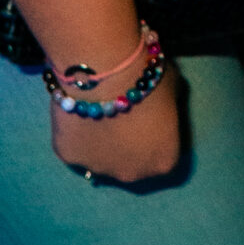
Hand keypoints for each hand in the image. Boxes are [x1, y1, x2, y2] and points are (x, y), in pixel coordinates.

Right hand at [51, 59, 183, 183]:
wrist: (105, 70)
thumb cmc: (147, 78)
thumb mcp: (174, 90)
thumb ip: (169, 108)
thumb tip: (160, 108)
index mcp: (163, 161)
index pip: (163, 155)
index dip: (156, 136)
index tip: (148, 120)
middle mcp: (131, 174)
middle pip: (132, 164)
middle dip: (129, 146)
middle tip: (122, 119)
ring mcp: (98, 168)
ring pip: (101, 159)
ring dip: (102, 143)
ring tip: (98, 114)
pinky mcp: (69, 157)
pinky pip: (75, 148)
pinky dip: (77, 135)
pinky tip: (78, 113)